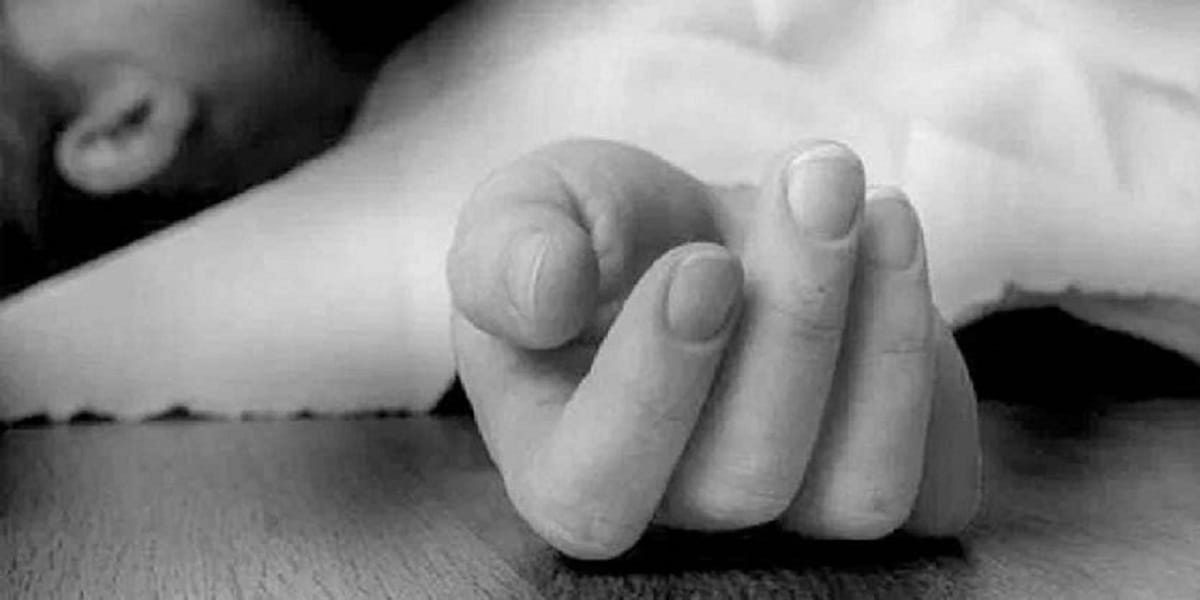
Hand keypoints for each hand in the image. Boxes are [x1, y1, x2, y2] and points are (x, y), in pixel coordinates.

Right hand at [448, 139, 979, 559]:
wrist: (694, 230)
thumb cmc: (599, 232)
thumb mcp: (525, 211)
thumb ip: (505, 251)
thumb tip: (549, 292)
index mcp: (561, 461)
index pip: (595, 489)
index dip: (655, 389)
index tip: (702, 263)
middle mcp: (676, 512)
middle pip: (742, 479)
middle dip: (795, 324)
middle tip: (818, 183)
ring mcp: (785, 515)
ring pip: (856, 493)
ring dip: (886, 345)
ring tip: (880, 211)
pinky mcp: (876, 483)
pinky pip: (937, 483)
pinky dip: (934, 371)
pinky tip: (898, 258)